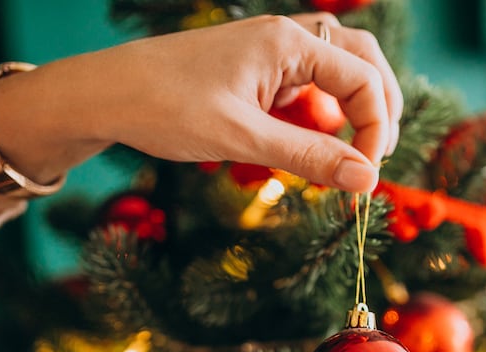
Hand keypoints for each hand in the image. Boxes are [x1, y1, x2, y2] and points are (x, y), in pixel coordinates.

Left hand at [0, 14, 402, 192]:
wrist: (105, 95)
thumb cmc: (165, 107)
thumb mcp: (242, 138)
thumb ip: (308, 157)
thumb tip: (366, 180)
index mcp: (287, 41)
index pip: (362, 78)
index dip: (375, 130)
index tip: (366, 178)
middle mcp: (285, 38)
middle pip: (360, 60)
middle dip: (379, 106)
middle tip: (378, 155)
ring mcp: (270, 54)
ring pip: (337, 70)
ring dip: (355, 106)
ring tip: (358, 151)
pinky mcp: (255, 73)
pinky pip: (306, 86)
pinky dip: (324, 113)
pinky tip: (319, 141)